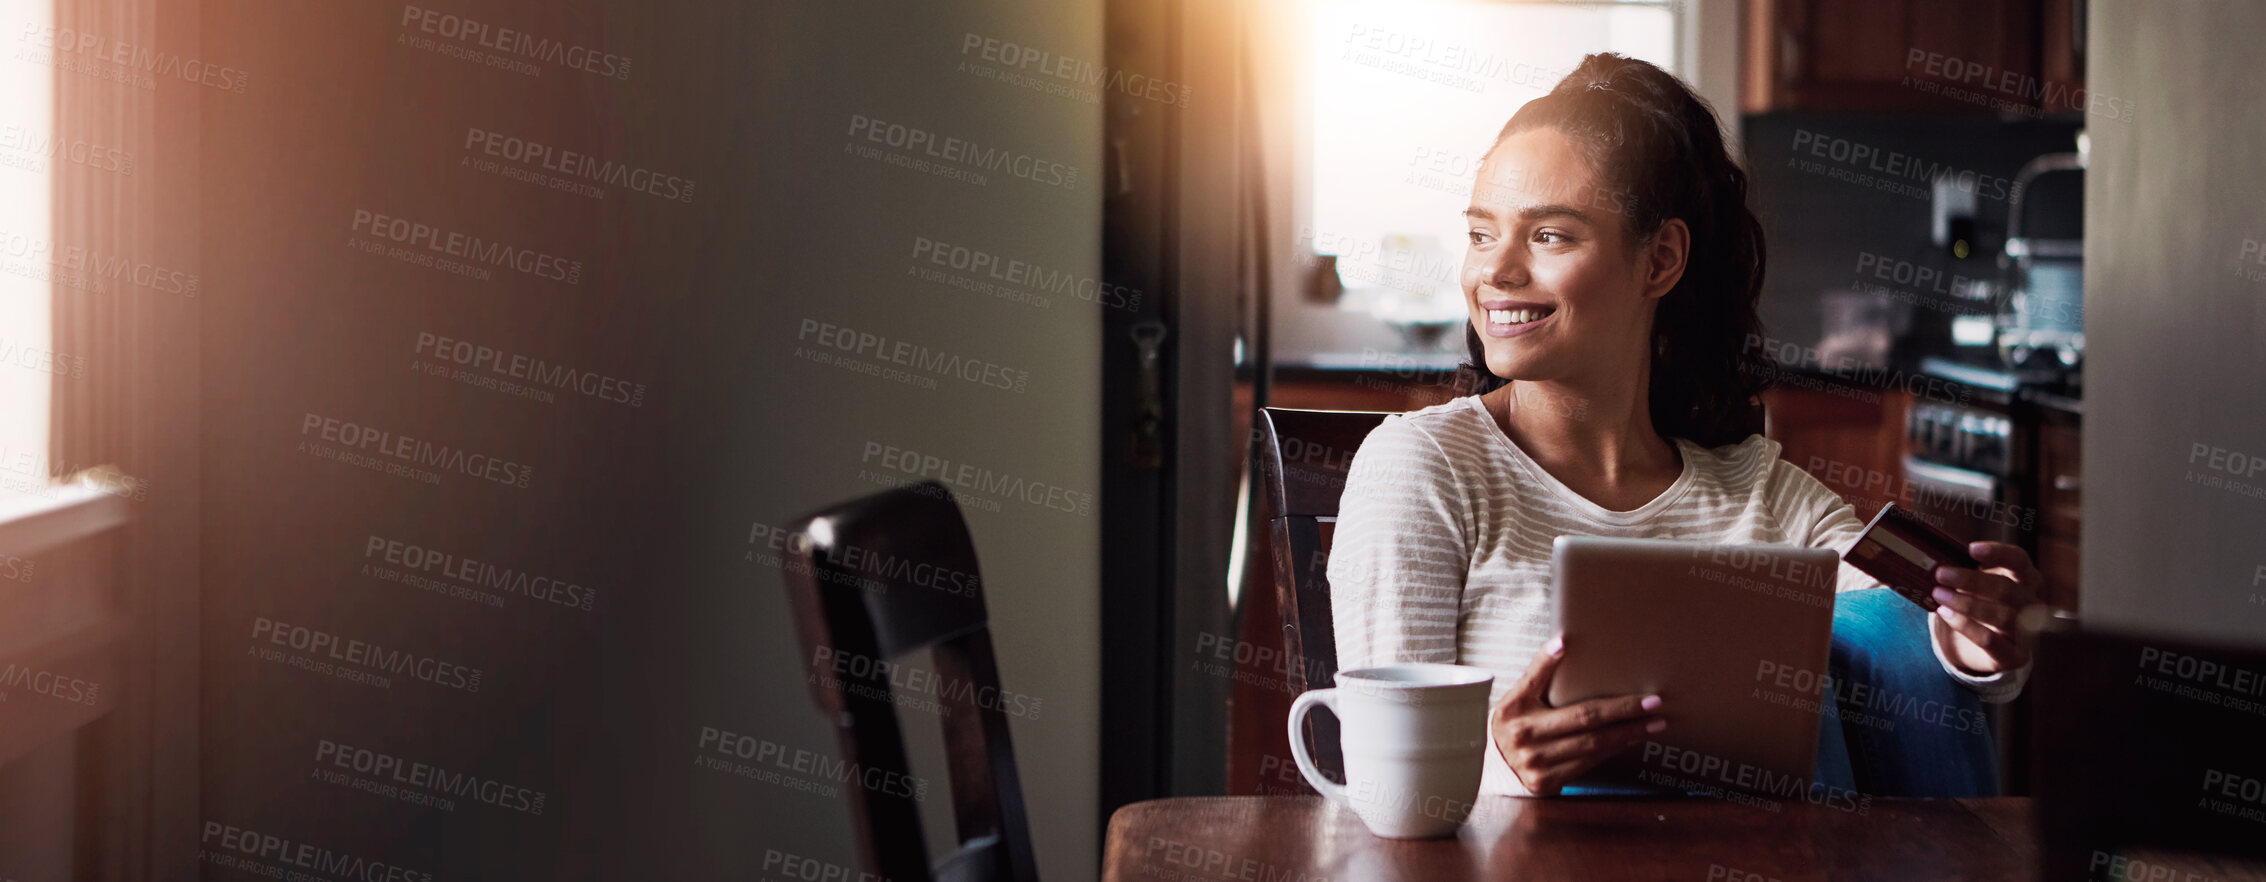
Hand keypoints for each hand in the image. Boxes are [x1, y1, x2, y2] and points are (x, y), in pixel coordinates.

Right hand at [1490, 634, 1666, 795]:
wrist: (1494, 766)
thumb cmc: (1513, 723)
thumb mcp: (1517, 695)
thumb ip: (1538, 672)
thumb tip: (1563, 642)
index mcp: (1516, 708)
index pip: (1543, 682)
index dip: (1558, 666)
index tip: (1584, 655)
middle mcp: (1524, 735)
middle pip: (1584, 719)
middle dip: (1623, 710)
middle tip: (1653, 703)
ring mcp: (1536, 762)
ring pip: (1592, 745)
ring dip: (1627, 733)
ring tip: (1653, 724)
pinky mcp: (1546, 782)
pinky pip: (1588, 764)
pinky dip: (1612, 750)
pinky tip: (1630, 740)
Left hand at [1929, 541, 2046, 674]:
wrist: (1979, 647)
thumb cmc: (1979, 605)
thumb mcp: (1976, 585)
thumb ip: (1964, 572)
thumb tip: (1930, 557)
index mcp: (2027, 579)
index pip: (2020, 561)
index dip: (1998, 553)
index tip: (1971, 549)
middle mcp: (2032, 604)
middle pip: (2007, 589)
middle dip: (1972, 580)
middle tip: (1940, 573)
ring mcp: (2027, 632)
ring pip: (2001, 616)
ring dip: (1966, 604)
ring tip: (1938, 594)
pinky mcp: (2014, 656)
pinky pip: (1991, 640)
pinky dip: (1966, 626)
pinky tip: (1945, 614)